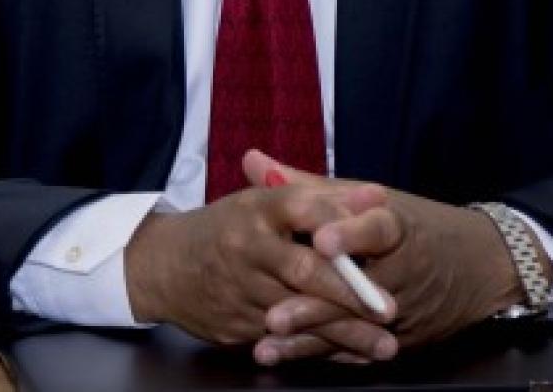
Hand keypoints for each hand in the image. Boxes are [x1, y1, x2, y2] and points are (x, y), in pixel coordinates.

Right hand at [125, 151, 396, 362]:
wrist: (162, 266)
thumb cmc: (227, 229)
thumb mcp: (264, 203)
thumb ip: (320, 200)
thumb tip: (376, 197)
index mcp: (255, 209)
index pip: (304, 208)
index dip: (343, 218)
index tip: (384, 232)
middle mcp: (246, 247)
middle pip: (304, 269)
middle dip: (349, 292)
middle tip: (390, 309)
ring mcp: (240, 289)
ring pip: (299, 314)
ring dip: (344, 332)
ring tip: (384, 345)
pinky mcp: (236, 325)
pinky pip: (284, 341)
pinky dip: (320, 349)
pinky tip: (352, 357)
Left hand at [245, 152, 542, 361]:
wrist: (478, 266)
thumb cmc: (407, 223)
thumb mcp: (363, 197)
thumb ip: (306, 185)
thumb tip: (251, 160)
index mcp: (396, 228)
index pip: (379, 229)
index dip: (351, 234)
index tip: (320, 240)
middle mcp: (400, 273)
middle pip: (358, 292)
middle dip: (314, 305)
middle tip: (272, 314)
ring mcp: (400, 312)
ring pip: (352, 328)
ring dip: (308, 338)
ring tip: (266, 344)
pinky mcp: (398, 339)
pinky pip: (356, 350)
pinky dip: (320, 355)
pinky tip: (285, 357)